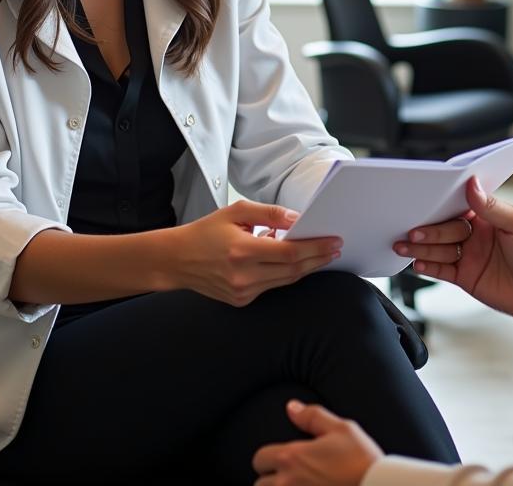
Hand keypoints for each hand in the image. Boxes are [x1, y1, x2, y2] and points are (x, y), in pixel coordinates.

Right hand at [163, 201, 340, 306]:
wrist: (177, 260)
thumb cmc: (206, 231)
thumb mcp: (236, 211)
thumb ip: (270, 213)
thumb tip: (297, 219)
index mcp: (242, 250)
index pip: (290, 252)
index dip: (316, 247)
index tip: (334, 241)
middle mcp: (244, 275)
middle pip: (293, 269)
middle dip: (318, 258)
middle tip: (335, 248)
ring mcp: (243, 292)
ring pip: (286, 280)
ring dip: (306, 267)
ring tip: (321, 254)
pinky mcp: (241, 300)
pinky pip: (272, 286)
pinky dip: (285, 273)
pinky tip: (293, 261)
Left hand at [253, 400, 382, 485]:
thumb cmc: (362, 459)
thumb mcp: (341, 429)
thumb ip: (312, 416)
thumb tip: (291, 408)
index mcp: (292, 457)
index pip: (259, 459)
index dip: (267, 458)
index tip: (281, 461)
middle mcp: (287, 483)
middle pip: (259, 485)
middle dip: (270, 481)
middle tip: (288, 479)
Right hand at [394, 177, 512, 331]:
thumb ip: (492, 206)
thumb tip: (471, 183)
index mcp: (487, 214)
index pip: (456, 205)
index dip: (439, 205)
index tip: (423, 202)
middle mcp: (475, 232)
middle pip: (442, 227)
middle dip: (426, 229)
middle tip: (412, 231)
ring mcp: (469, 255)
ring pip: (438, 248)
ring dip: (420, 248)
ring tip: (404, 246)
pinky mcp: (466, 277)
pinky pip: (441, 270)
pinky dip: (428, 267)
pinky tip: (418, 264)